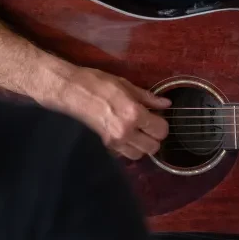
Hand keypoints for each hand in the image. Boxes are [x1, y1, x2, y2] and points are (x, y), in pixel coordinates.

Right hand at [45, 66, 170, 159]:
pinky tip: (124, 135)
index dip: (162, 124)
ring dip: (142, 146)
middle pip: (153, 148)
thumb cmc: (98, 84)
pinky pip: (124, 154)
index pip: (161, 130)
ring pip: (139, 155)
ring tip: (137, 133)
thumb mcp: (126, 85)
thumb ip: (148, 97)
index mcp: (134, 114)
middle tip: (149, 126)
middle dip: (154, 137)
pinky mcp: (105, 146)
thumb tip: (166, 104)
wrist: (72, 92)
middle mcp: (126, 132)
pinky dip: (128, 148)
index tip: (157, 117)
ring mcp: (114, 142)